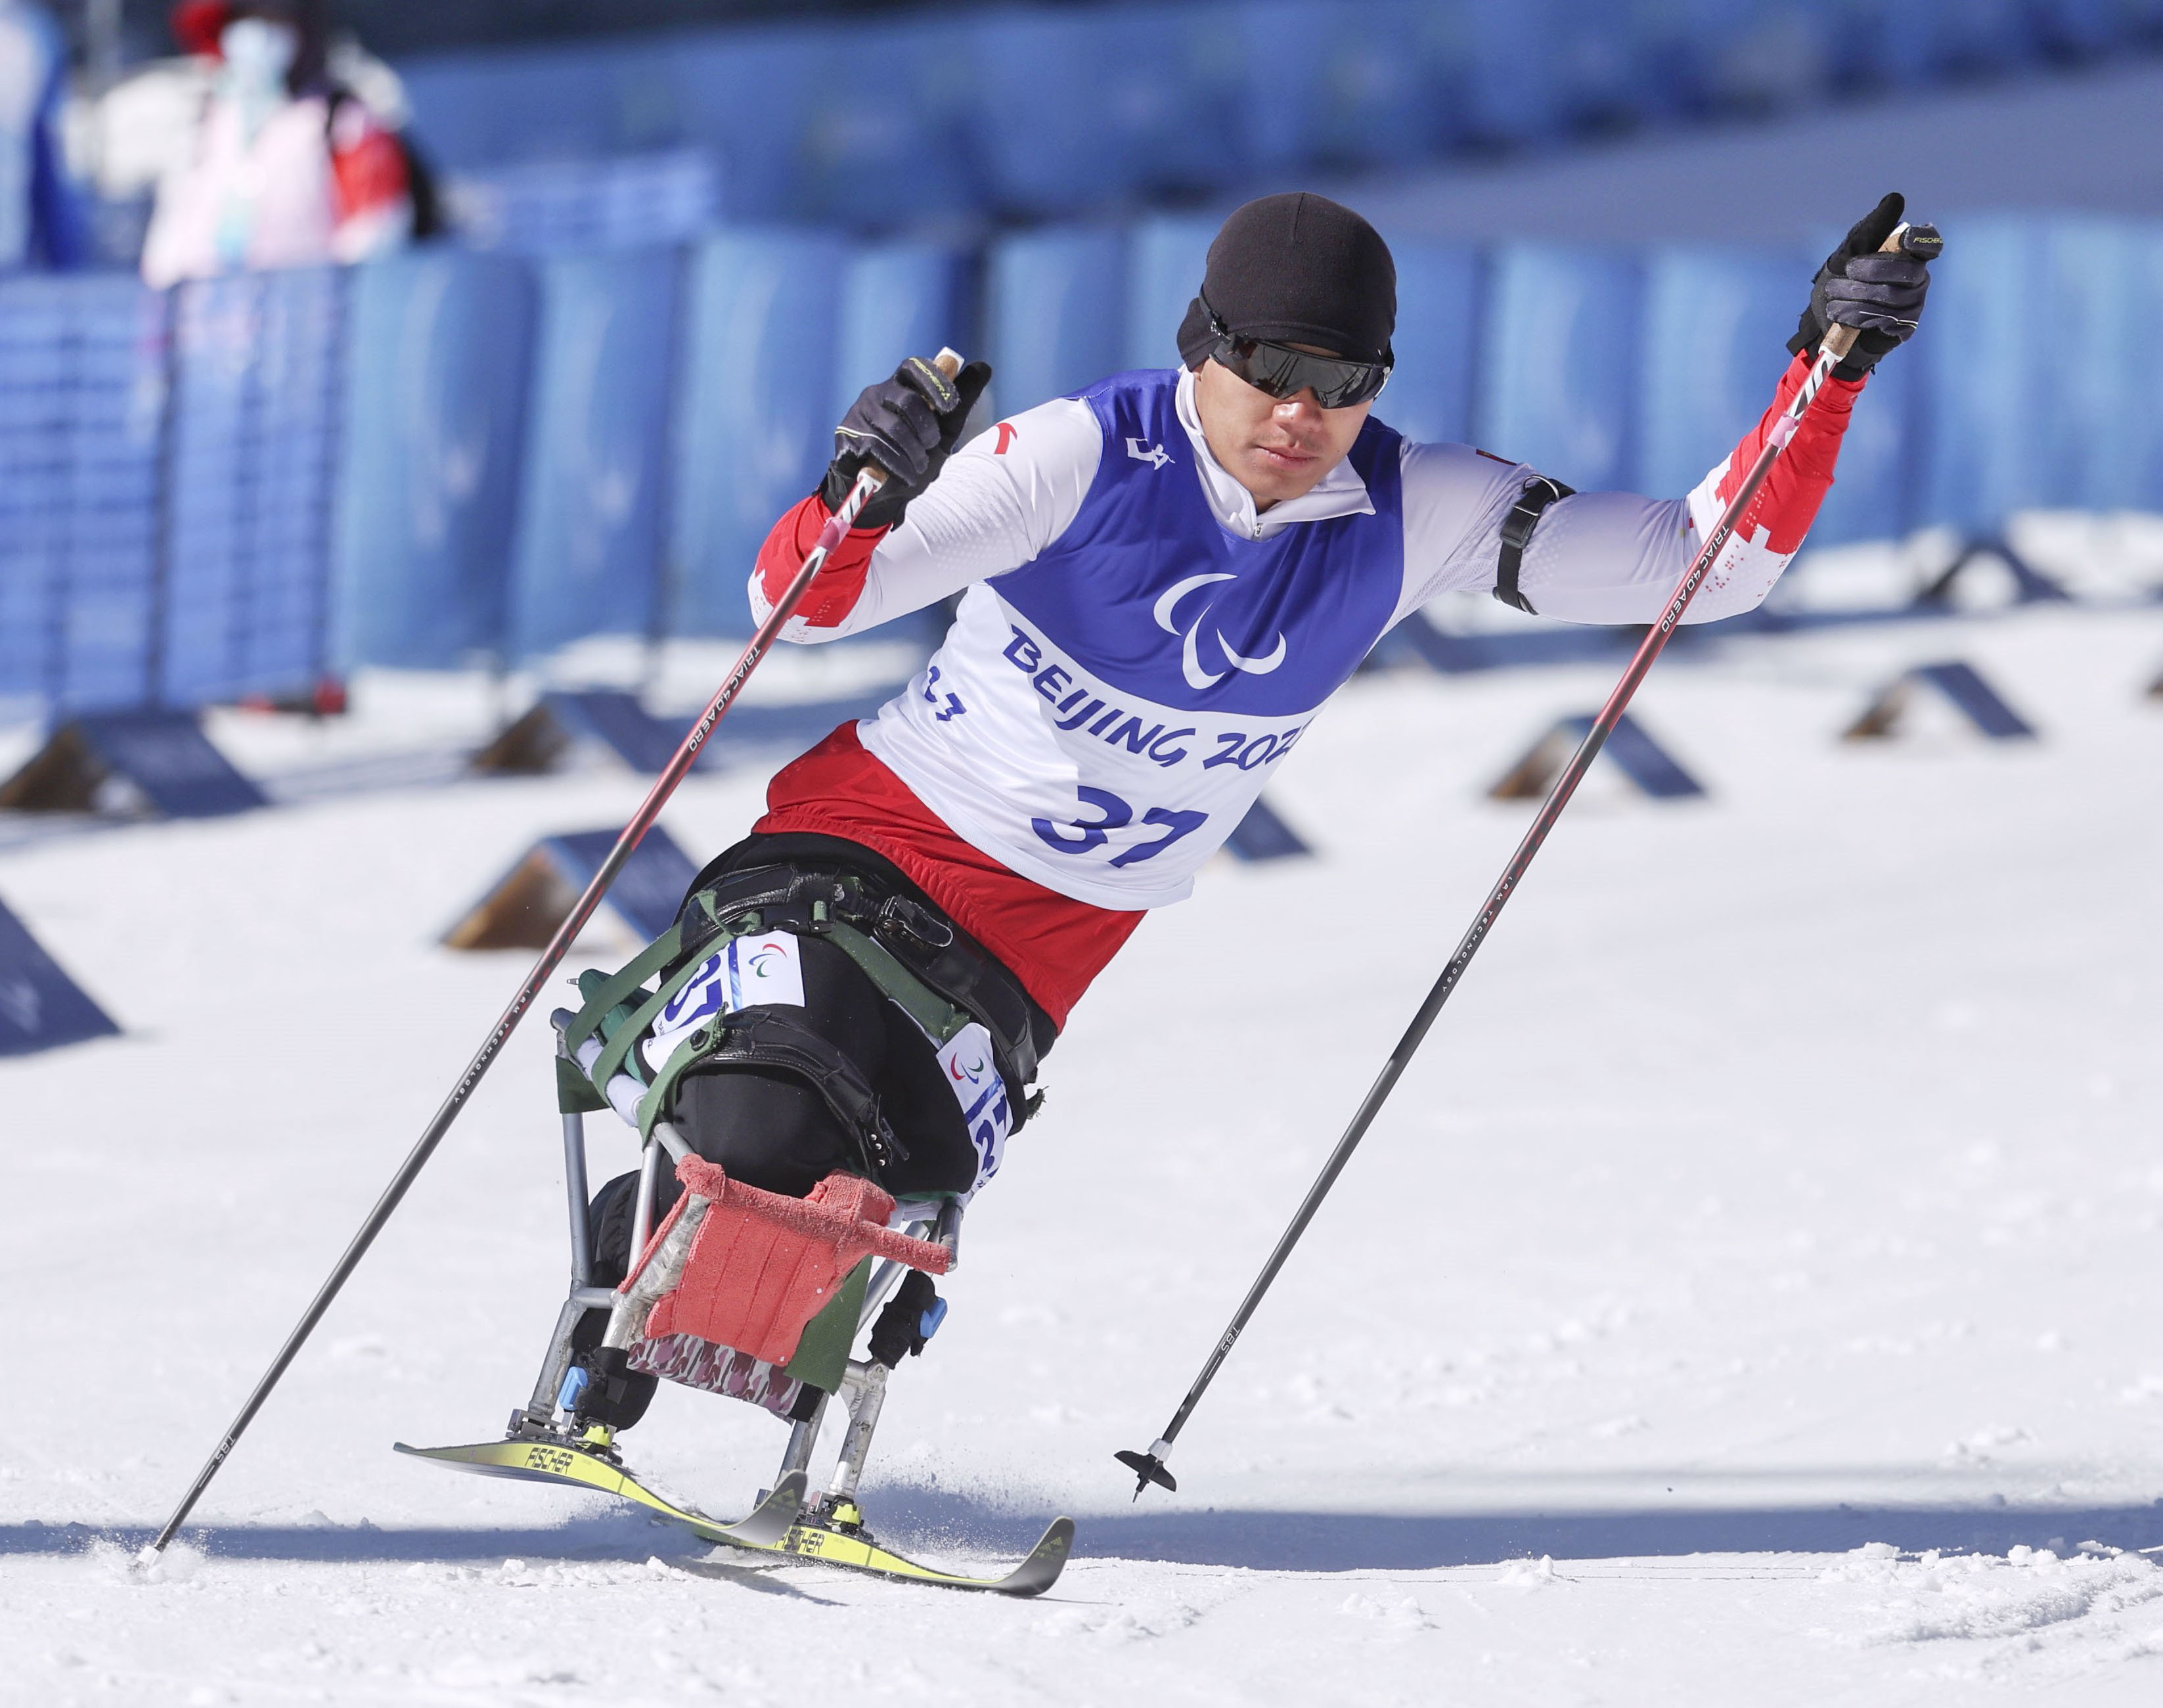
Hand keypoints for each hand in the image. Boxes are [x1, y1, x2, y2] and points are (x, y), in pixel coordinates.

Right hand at [821, 355, 992, 530]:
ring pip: (894, 427)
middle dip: (926, 429)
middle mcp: (877, 393)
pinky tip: (906, 476)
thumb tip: (983, 366)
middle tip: (931, 446)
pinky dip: (898, 465)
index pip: (914, 367)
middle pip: (907, 399)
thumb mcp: (944, 431)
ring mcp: (859, 413)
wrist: (887, 495)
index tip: (950, 406)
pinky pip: (876, 446)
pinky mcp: (846, 435)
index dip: (934, 382)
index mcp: (900, 386)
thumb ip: (961, 401)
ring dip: (914, 453)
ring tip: (919, 467)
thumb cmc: (915, 458)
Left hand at [1787, 191, 1932, 379]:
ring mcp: (1914, 303)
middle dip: (1873, 271)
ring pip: (1893, 297)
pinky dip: (1857, 315)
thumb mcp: (1847, 253)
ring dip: (1856, 295)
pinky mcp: (1904, 327)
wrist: (1823, 324)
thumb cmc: (1840, 281)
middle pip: (1908, 271)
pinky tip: (1840, 314)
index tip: (1905, 239)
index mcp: (1908, 254)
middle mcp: (1917, 277)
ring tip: (1833, 295)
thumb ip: (1871, 229)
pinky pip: (1886, 320)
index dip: (1923, 241)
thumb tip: (1896, 199)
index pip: (1930, 243)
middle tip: (1846, 272)